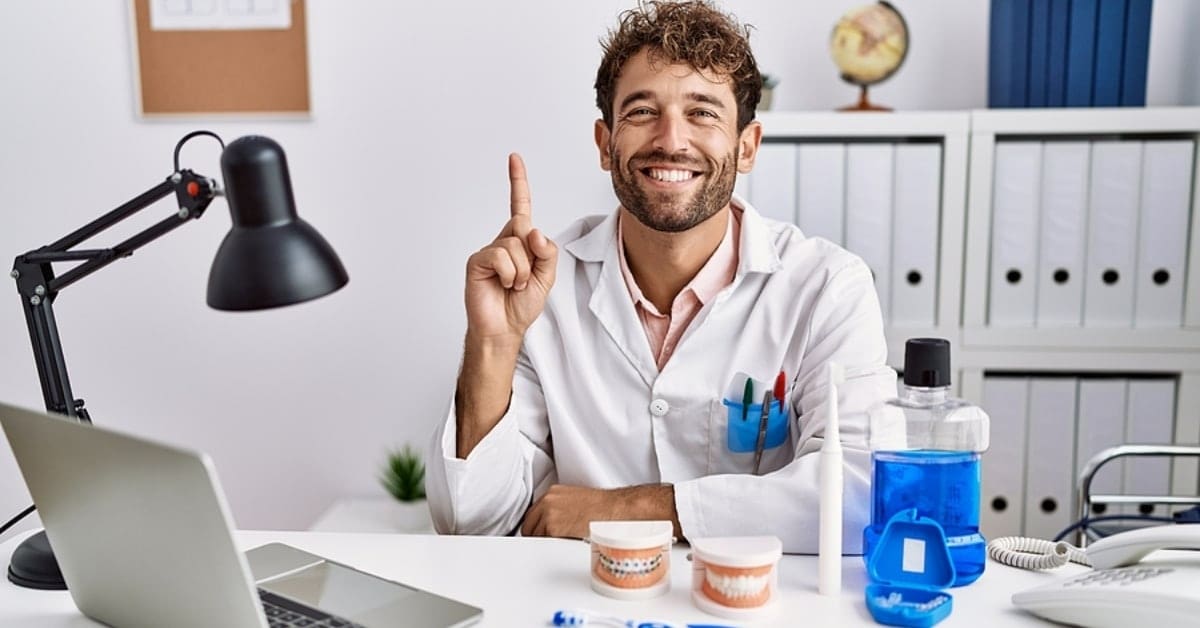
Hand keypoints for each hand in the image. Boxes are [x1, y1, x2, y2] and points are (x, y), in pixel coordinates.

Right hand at [464, 153, 557, 343]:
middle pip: (525, 229)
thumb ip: (547, 252)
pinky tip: (503, 285)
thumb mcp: (546, 277)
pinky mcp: (478, 261)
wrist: (504, 328)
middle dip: (532, 257)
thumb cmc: (522, 304)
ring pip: (515, 245)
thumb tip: (533, 230)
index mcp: (520, 241)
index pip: (519, 206)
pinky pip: (501, 256)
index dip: (517, 182)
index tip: (514, 158)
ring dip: (521, 271)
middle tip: (524, 279)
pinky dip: (509, 273)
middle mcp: (504, 241)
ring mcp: (489, 251)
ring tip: (513, 286)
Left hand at [521, 484, 681, 539]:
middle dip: (535, 535)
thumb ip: (560, 508)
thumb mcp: (577, 501)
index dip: (535, 526)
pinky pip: (543, 542)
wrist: (616, 509)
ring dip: (543, 542)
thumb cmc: (603, 507)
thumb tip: (554, 523)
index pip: (532, 513)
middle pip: (529, 525)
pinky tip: (564, 545)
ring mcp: (549, 513)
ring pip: (534, 535)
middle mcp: (548, 501)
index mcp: (553, 493)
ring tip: (560, 544)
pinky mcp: (553, 527)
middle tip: (547, 543)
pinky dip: (551, 546)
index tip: (539, 534)